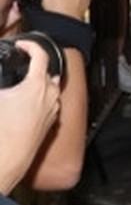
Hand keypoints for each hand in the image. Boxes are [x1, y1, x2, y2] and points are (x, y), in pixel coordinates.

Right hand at [0, 40, 60, 193]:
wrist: (7, 160)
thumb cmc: (1, 133)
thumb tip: (0, 79)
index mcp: (37, 85)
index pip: (40, 55)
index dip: (30, 46)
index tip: (22, 44)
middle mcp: (50, 95)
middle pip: (47, 70)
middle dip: (34, 64)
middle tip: (21, 63)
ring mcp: (53, 109)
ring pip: (51, 86)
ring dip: (39, 81)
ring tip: (22, 82)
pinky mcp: (51, 121)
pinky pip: (50, 101)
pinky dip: (41, 96)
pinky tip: (26, 101)